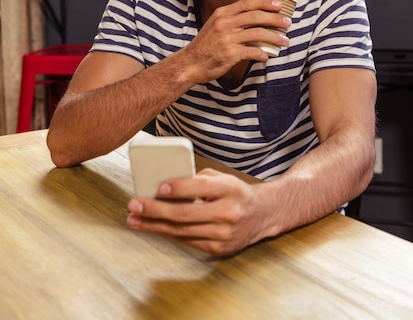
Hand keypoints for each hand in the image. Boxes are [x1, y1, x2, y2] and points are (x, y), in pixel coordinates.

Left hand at [127, 169, 271, 256]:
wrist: (263, 215)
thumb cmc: (236, 192)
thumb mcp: (223, 178)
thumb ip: (198, 180)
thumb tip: (167, 186)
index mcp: (230, 189)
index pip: (201, 188)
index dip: (179, 188)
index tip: (159, 187)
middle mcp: (228, 213)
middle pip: (186, 213)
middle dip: (156, 209)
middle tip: (135, 204)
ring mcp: (224, 234)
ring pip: (182, 230)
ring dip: (155, 225)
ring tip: (135, 218)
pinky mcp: (219, 248)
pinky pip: (188, 240)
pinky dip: (168, 233)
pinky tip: (153, 227)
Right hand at [183, 0, 290, 83]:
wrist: (190, 64)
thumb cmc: (204, 46)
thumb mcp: (214, 25)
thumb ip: (230, 19)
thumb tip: (252, 16)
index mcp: (222, 14)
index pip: (248, 3)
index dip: (266, 3)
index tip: (279, 5)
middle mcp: (225, 23)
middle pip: (256, 16)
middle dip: (275, 19)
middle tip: (287, 23)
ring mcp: (227, 38)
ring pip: (258, 34)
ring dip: (275, 38)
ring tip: (284, 41)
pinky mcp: (230, 54)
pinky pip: (253, 52)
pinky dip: (263, 54)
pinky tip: (266, 57)